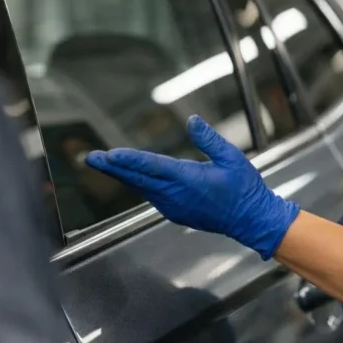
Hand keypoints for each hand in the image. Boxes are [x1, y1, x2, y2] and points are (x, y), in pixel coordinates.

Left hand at [85, 115, 299, 259]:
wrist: (251, 221)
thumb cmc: (244, 189)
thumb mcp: (231, 157)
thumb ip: (208, 139)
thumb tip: (192, 121)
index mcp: (188, 180)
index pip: (151, 167)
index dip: (129, 160)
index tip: (110, 154)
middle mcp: (175, 196)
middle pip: (138, 179)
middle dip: (113, 168)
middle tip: (91, 158)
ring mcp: (173, 206)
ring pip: (142, 188)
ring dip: (122, 175)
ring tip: (104, 162)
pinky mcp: (175, 212)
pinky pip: (151, 195)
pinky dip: (138, 183)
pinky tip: (129, 175)